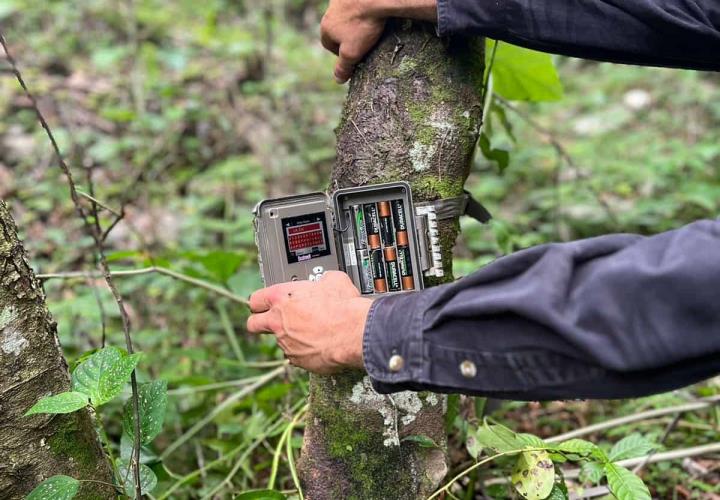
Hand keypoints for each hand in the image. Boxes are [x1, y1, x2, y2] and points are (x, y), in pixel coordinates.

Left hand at [247, 271, 372, 373]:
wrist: (355, 332)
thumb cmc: (344, 306)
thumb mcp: (333, 280)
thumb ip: (320, 281)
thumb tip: (325, 281)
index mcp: (282, 297)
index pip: (256, 299)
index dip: (260, 302)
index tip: (265, 303)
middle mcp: (278, 321)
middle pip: (253, 324)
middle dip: (259, 323)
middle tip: (271, 321)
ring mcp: (286, 343)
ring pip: (280, 341)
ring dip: (290, 337)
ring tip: (312, 332)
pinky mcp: (298, 360)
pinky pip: (296, 356)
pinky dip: (306, 351)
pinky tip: (321, 344)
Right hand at [321, 0, 437, 82]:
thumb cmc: (362, 25)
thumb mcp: (353, 53)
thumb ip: (344, 67)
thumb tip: (338, 80)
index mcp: (326, 27)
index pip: (329, 44)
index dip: (340, 53)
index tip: (353, 56)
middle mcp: (330, 11)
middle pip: (336, 29)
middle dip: (346, 36)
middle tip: (362, 42)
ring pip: (346, 15)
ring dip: (354, 21)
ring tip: (369, 27)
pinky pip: (357, 4)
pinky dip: (363, 9)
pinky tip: (373, 13)